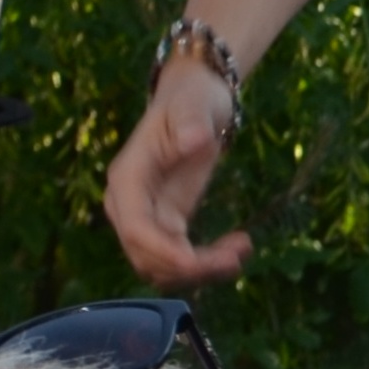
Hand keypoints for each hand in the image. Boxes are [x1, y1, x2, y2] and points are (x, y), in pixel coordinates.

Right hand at [104, 66, 248, 284]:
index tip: (196, 262)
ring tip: (242, 251)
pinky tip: (237, 247)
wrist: (192, 100)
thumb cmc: (190, 99)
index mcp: (127, 180)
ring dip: (200, 270)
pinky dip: (205, 262)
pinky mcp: (165, 225)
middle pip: (147, 256)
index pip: (136, 229)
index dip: (162, 252)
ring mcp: (145, 219)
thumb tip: (193, 140)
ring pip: (162, 265)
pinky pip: (178, 257)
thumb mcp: (192, 105)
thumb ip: (191, 121)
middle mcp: (128, 207)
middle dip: (189, 267)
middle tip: (235, 258)